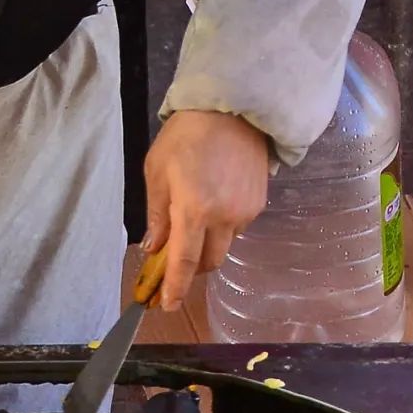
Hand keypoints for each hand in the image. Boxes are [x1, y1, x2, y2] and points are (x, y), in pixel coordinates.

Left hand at [144, 111, 269, 310]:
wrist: (232, 107)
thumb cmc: (186, 136)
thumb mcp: (157, 173)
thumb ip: (157, 216)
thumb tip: (154, 248)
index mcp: (194, 210)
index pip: (184, 263)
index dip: (174, 288)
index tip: (166, 305)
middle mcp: (224, 216)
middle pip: (208, 263)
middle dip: (191, 269)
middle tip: (175, 261)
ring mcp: (245, 211)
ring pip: (224, 246)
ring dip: (207, 246)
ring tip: (195, 220)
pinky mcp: (258, 203)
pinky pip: (237, 228)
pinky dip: (222, 227)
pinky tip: (214, 203)